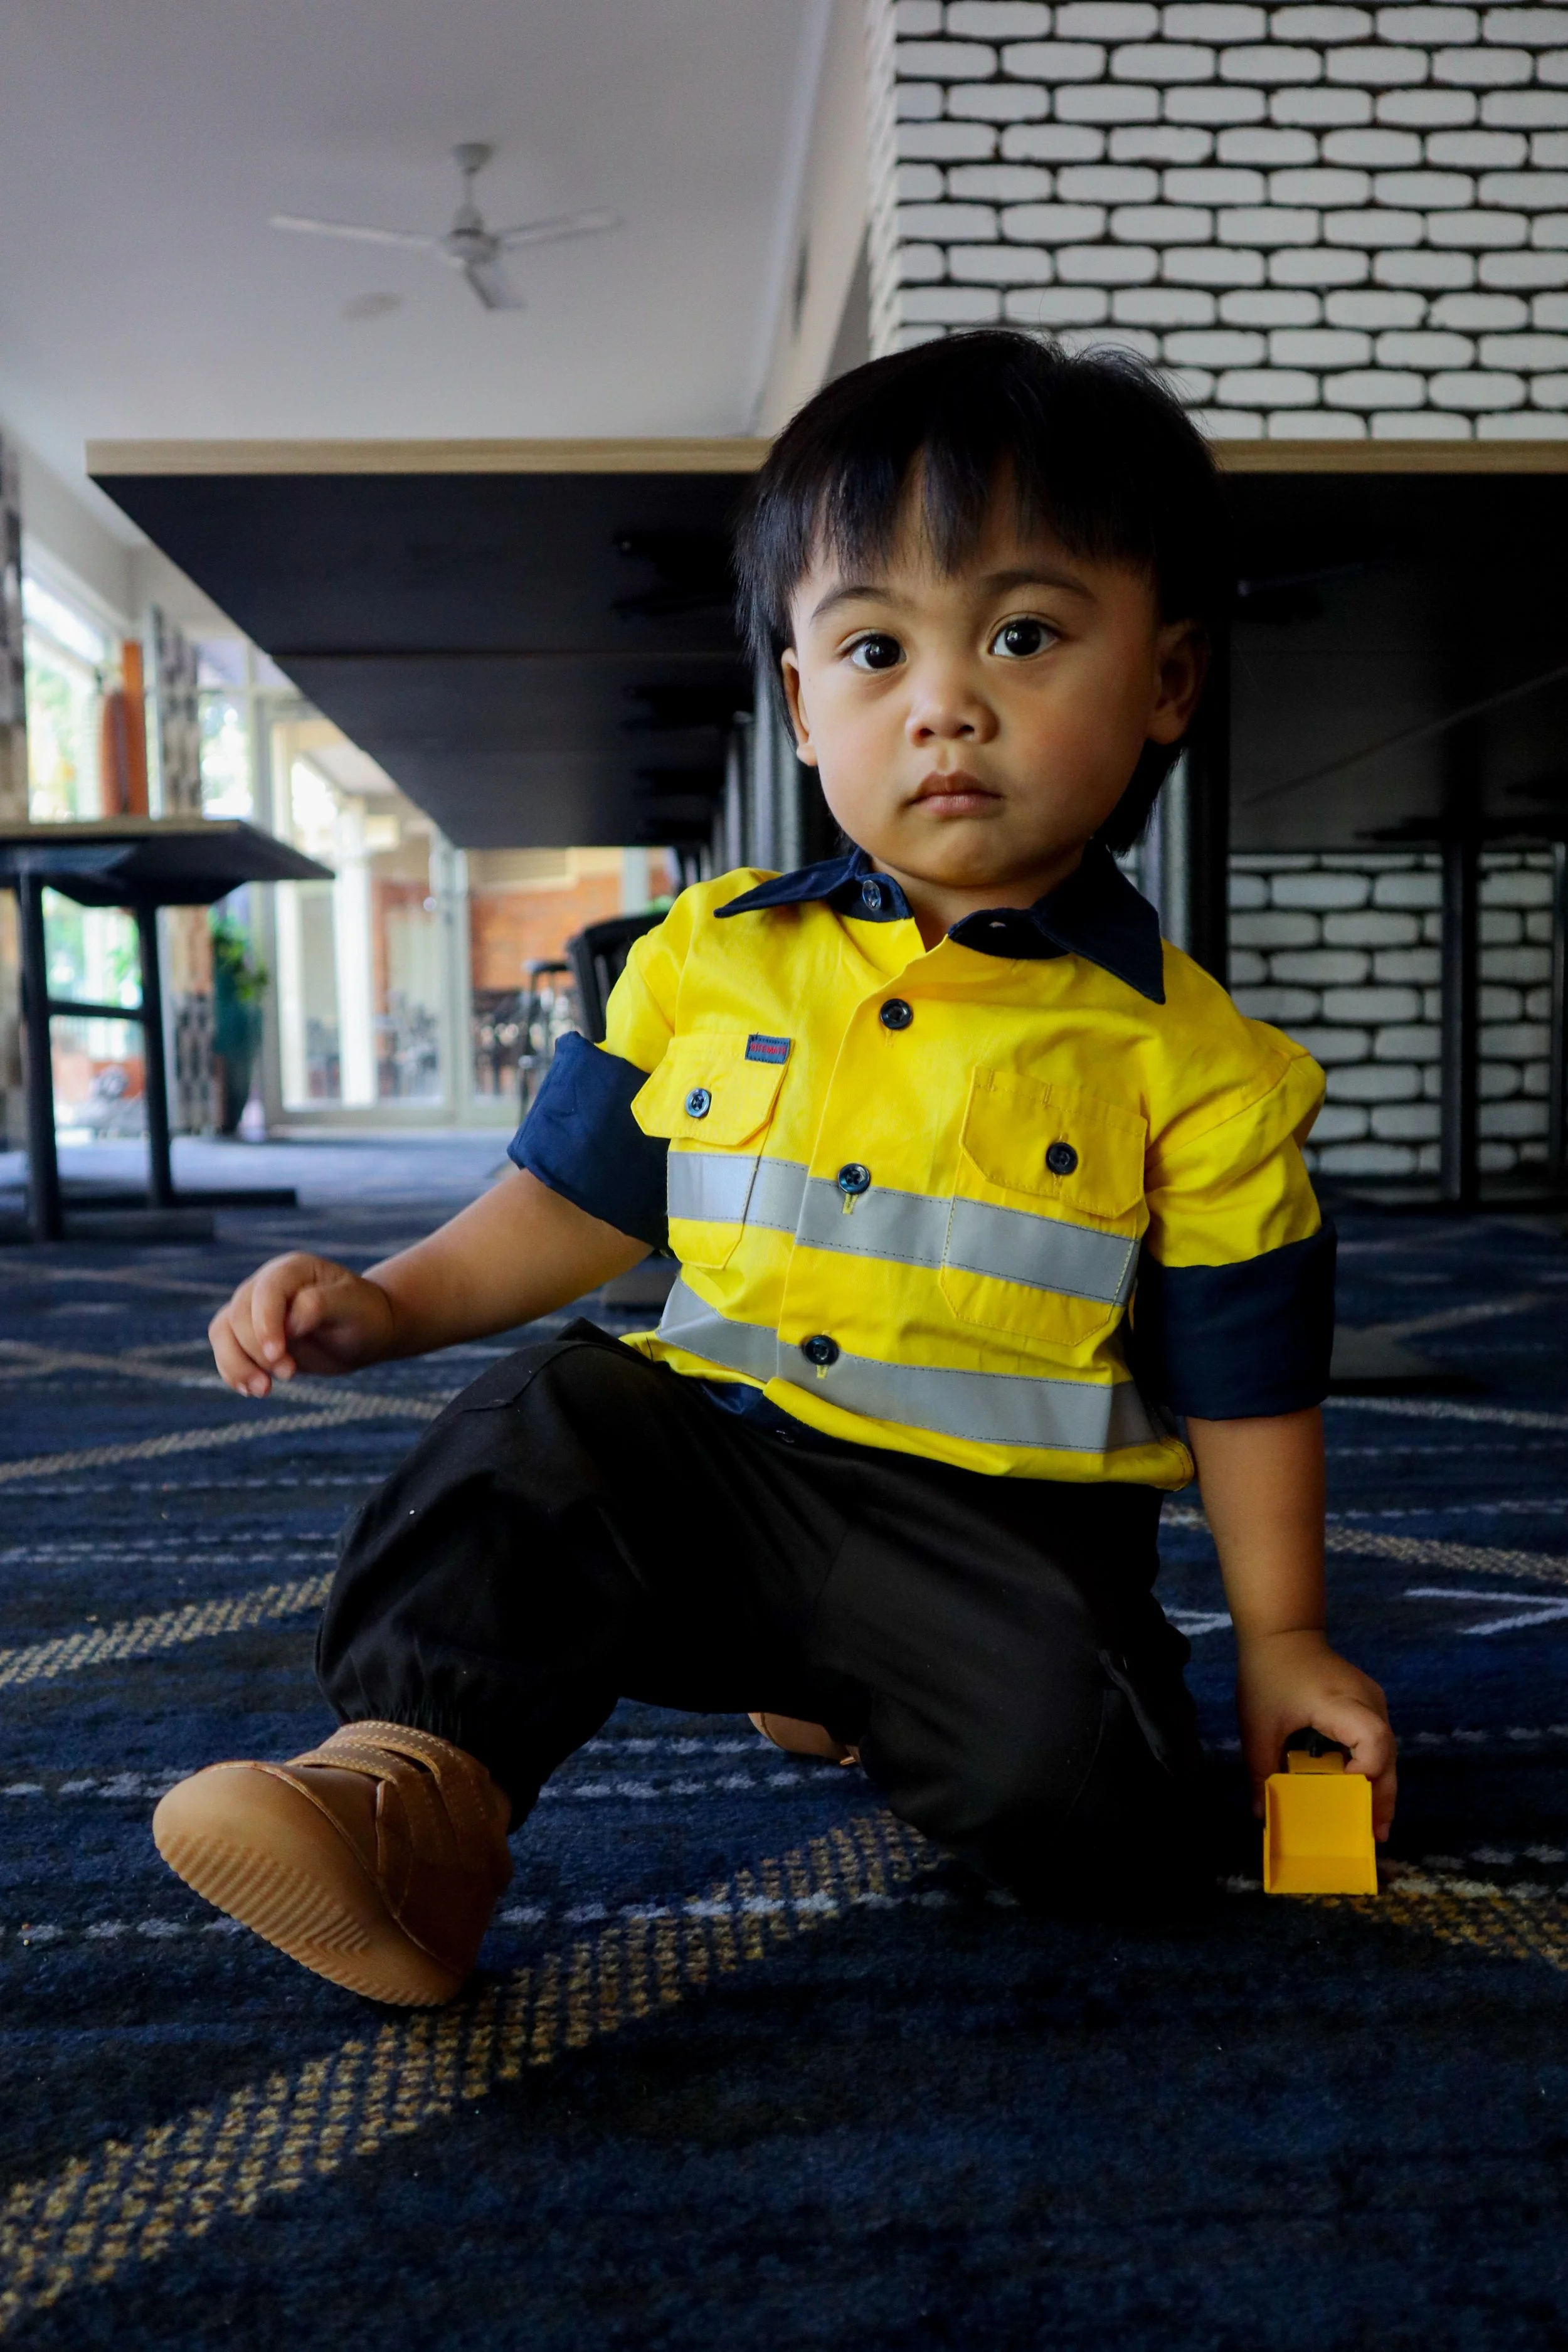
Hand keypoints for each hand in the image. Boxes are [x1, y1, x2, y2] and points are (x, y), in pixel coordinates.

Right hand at [208, 1253, 397, 1395]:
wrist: (365, 1332)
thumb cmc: (363, 1315)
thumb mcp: (351, 1307)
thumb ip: (319, 1306)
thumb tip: (288, 1323)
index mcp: (293, 1269)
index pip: (266, 1290)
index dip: (266, 1323)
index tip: (278, 1356)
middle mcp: (266, 1284)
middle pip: (238, 1314)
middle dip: (256, 1350)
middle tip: (289, 1374)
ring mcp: (253, 1309)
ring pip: (222, 1332)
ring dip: (236, 1364)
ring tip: (263, 1390)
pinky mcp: (248, 1334)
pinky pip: (225, 1350)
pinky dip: (233, 1372)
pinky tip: (253, 1390)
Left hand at [1236, 1628, 1396, 1839]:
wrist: (1282, 1632)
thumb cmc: (1268, 1675)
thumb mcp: (1258, 1724)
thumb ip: (1260, 1770)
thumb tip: (1262, 1815)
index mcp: (1339, 1702)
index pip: (1373, 1738)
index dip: (1367, 1770)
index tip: (1347, 1793)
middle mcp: (1367, 1700)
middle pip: (1387, 1752)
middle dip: (1382, 1795)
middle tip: (1375, 1835)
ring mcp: (1372, 1700)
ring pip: (1387, 1750)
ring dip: (1381, 1785)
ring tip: (1373, 1825)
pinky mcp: (1369, 1703)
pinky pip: (1378, 1741)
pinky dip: (1373, 1767)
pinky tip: (1362, 1792)